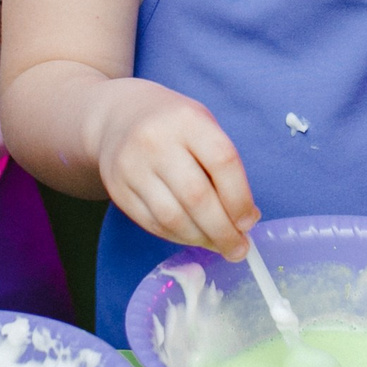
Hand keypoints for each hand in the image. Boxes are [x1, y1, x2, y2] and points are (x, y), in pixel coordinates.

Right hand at [91, 78, 256, 256]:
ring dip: (201, 239)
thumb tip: (245, 219)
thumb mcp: (203, 126)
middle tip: (239, 249)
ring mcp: (132, 166)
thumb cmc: (174, 125)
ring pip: (173, 217)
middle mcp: (156, 141)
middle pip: (197, 197)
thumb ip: (224, 167)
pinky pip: (153, 224)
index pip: (222, 162)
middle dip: (223, 231)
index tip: (248, 222)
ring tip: (218, 246)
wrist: (119, 117)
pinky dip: (178, 237)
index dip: (239, 198)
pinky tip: (193, 237)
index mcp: (187, 120)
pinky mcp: (118, 189)